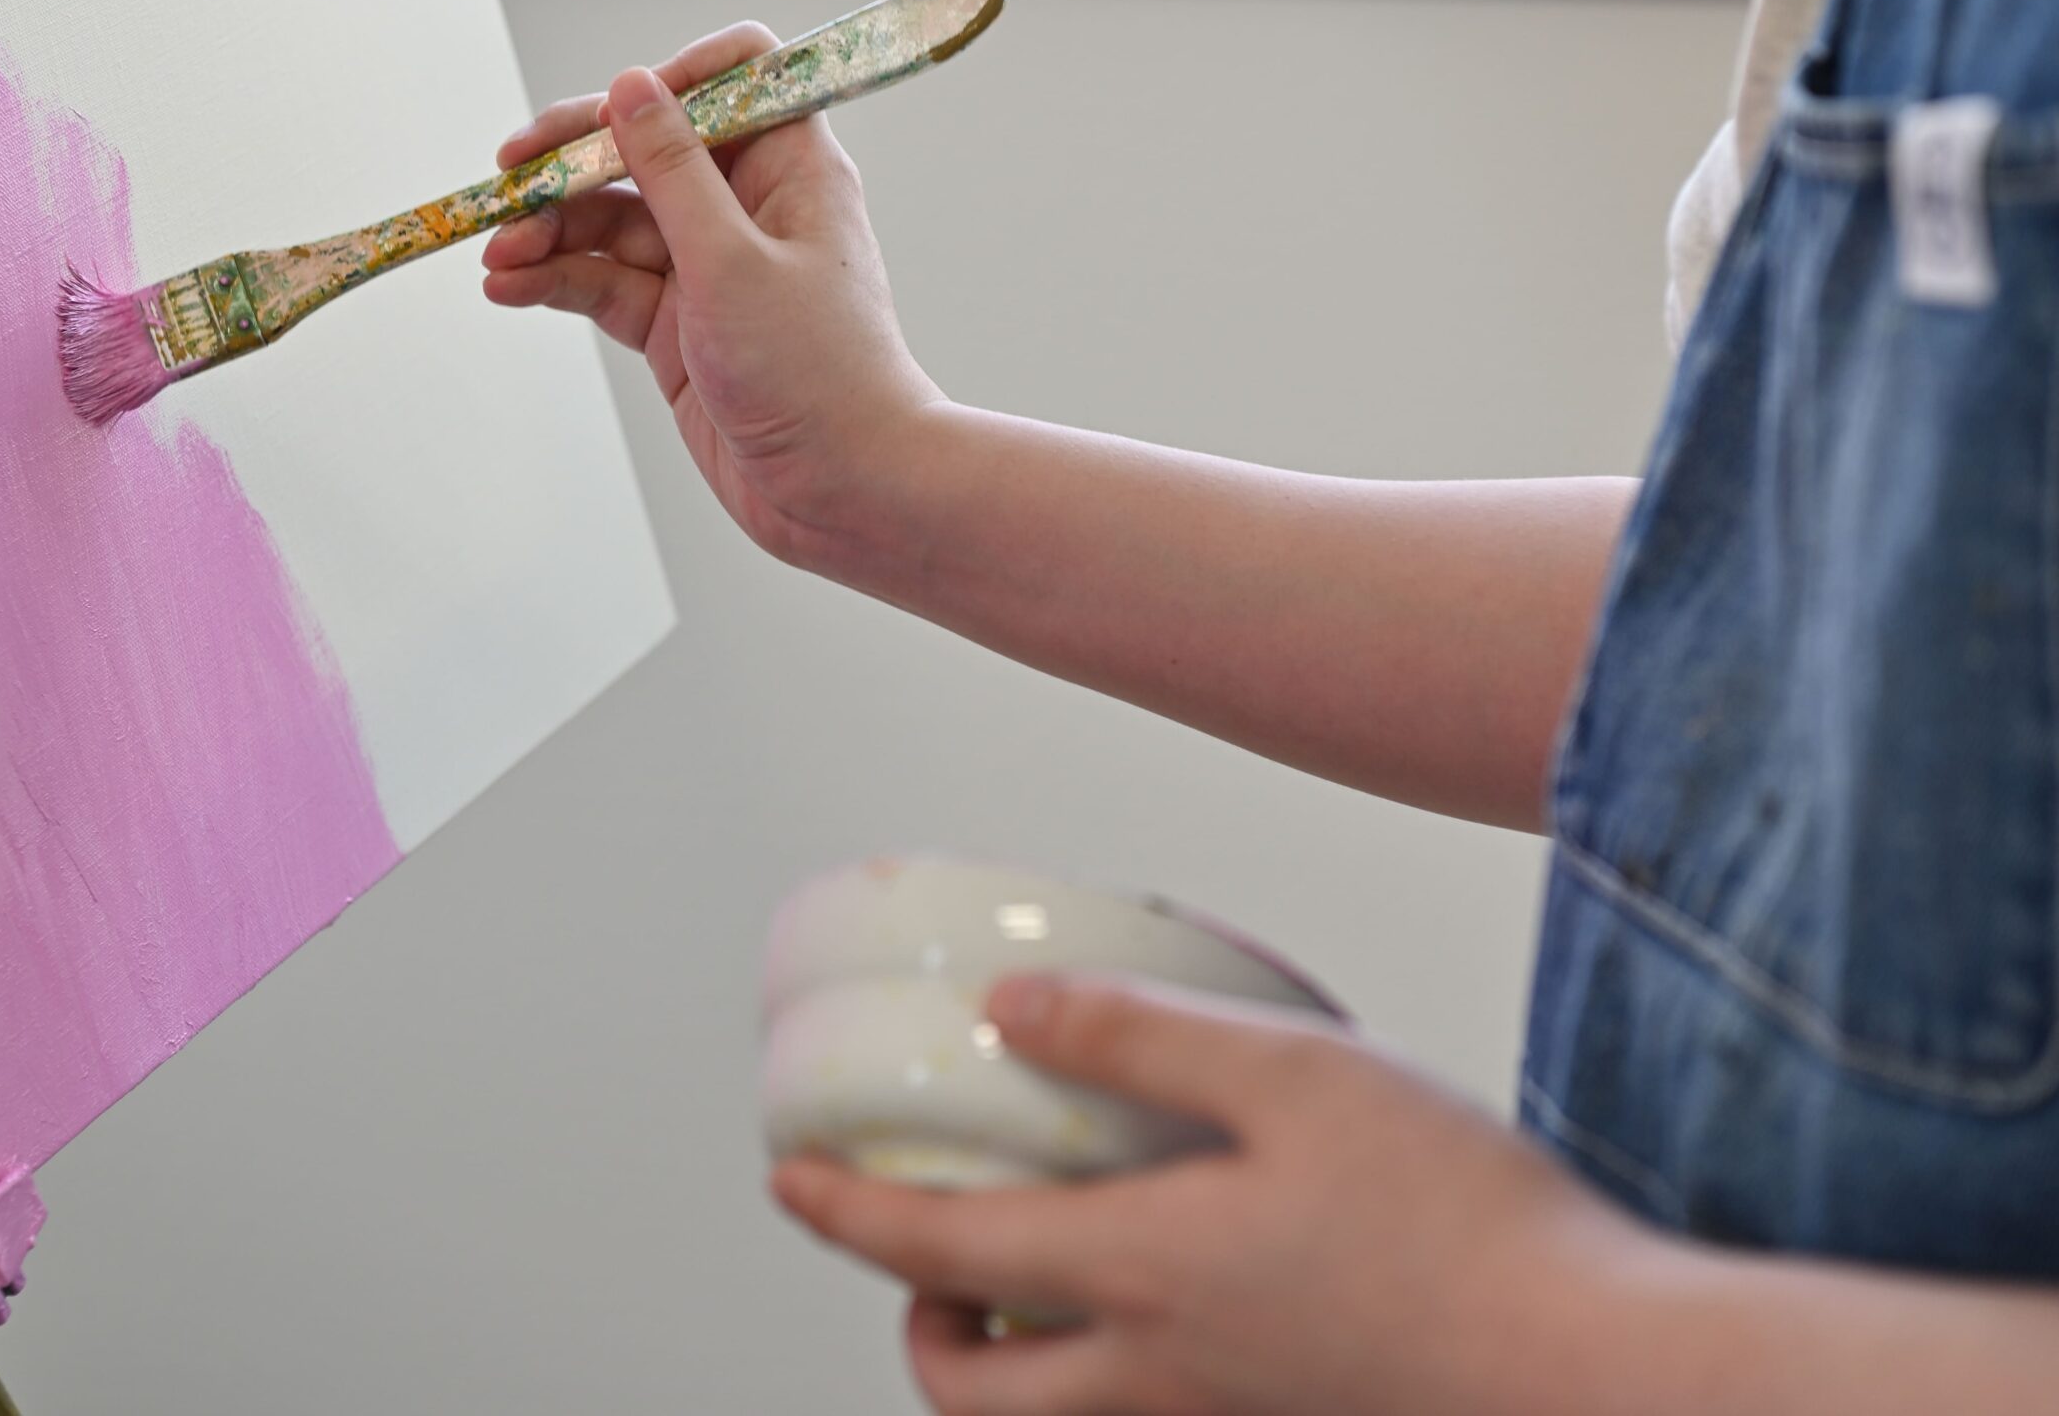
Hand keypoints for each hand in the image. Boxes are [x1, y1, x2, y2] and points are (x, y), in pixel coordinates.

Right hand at [483, 24, 942, 565]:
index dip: (671, 80)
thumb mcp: (731, 262)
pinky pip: (606, 284)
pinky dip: (557, 281)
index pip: (733, 78)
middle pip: (648, 149)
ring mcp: (709, 268)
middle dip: (576, 162)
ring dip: (551, 230)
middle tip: (508, 176)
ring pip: (614, 222)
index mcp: (790, 168)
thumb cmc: (818, 374)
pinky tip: (509, 286)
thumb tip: (631, 85)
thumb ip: (672, 171)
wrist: (846, 491)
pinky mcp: (678, 326)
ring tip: (497, 253)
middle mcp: (749, 207)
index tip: (612, 110)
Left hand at [772, 976, 1638, 1415]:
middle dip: (915, 1330)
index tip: (789, 1181)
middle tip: (919, 1257)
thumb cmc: (1464, 1222)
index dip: (846, 1218)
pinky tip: (1174, 1291)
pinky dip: (1107, 1376)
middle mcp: (1161, 1380)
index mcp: (1142, 1279)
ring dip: (1007, 1365)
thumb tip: (1007, 1015)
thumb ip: (1139, 1038)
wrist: (1603, 1374)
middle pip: (970, 1397)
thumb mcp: (1296, 1078)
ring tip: (1035, 1273)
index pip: (938, 1257)